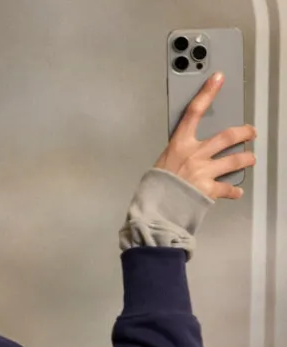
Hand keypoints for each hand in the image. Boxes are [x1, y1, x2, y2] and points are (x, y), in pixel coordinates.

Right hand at [155, 73, 255, 199]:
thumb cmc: (154, 189)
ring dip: (246, 159)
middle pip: (227, 137)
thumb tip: (186, 155)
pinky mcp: (208, 190)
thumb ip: (179, 155)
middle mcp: (195, 155)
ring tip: (250, 159)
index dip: (207, 93)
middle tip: (250, 133)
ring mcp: (203, 172)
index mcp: (180, 145)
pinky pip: (227, 188)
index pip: (194, 112)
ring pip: (234, 160)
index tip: (218, 79)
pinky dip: (234, 191)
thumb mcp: (162, 163)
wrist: (155, 210)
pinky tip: (238, 191)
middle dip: (243, 133)